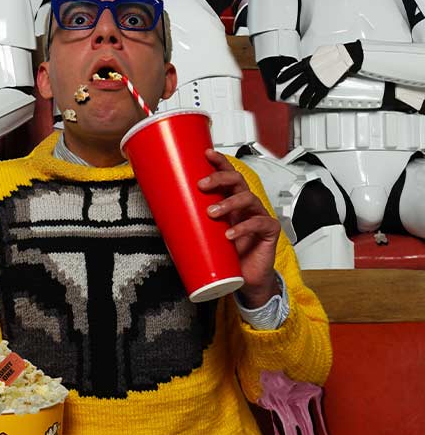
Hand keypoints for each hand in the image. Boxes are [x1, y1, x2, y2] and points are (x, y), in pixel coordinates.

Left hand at [198, 149, 280, 305]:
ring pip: (247, 198)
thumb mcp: (207, 236)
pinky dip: (242, 227)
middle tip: (202, 184)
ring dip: (228, 202)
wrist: (246, 281)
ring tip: (212, 212)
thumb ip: (194, 223)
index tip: (206, 153)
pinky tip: (229, 234)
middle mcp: (246, 205)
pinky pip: (258, 223)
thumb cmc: (228, 256)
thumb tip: (164, 216)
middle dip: (219, 178)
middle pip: (237, 180)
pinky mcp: (269, 230)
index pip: (227, 175)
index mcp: (232, 202)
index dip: (219, 162)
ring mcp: (259, 215)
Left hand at [277, 41, 362, 107]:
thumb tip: (304, 64)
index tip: (279, 80)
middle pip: (296, 84)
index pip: (292, 70)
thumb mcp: (317, 54)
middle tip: (283, 96)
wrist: (346, 56)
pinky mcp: (325, 86)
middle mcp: (311, 72)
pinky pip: (317, 97)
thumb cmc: (334, 53)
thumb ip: (309, 61)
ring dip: (301, 100)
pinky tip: (310, 106)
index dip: (285, 76)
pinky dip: (313, 102)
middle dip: (288, 91)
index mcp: (308, 63)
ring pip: (306, 93)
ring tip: (299, 104)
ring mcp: (318, 80)